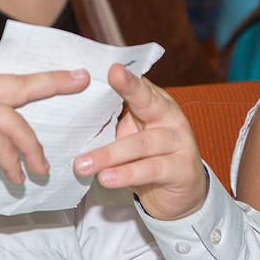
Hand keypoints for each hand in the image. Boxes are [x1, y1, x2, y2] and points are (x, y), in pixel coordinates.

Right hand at [0, 62, 89, 184]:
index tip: (54, 69)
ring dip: (32, 147)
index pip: (1, 68)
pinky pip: (3, 145)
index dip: (30, 70)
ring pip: (15, 120)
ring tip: (41, 168)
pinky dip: (13, 163)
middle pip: (21, 80)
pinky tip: (16, 178)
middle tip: (82, 80)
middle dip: (55, 80)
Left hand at [73, 64, 207, 219]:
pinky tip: (106, 178)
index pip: (139, 86)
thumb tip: (77, 109)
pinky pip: (151, 170)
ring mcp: (180, 142)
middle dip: (129, 89)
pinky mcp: (182, 169)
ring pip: (141, 143)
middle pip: (148, 102)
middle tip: (107, 80)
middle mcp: (171, 117)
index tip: (112, 68)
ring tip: (83, 164)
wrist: (183, 191)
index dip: (126, 78)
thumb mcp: (132, 134)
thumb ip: (114, 120)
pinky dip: (126, 174)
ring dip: (109, 154)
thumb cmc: (150, 157)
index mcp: (156, 103)